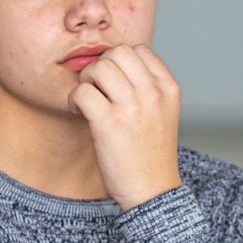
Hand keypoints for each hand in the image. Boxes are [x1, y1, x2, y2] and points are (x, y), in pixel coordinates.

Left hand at [67, 44, 182, 210]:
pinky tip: (80, 113)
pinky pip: (82, 91)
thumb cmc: (151, 153)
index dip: (120, 62)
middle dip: (101, 66)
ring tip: (88, 101)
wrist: (153, 192)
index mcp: (168, 88)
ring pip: (98, 68)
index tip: (114, 82)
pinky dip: (74, 100)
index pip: (139, 50)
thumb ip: (146, 86)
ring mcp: (132, 106)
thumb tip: (112, 63)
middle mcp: (153, 93)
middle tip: (96, 89)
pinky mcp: (109, 122)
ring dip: (86, 81)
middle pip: (117, 52)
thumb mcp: (162, 112)